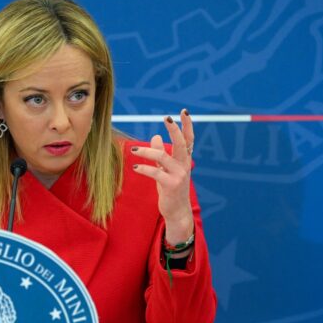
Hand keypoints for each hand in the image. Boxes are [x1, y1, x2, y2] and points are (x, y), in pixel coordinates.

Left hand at [131, 109, 193, 244]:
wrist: (177, 211)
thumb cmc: (170, 188)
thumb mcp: (165, 169)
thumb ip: (161, 153)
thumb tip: (156, 136)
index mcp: (184, 160)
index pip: (188, 139)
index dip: (187, 125)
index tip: (184, 112)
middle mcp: (184, 165)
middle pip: (181, 143)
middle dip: (174, 130)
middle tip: (166, 118)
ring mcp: (179, 175)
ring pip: (163, 157)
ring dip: (147, 151)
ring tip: (133, 149)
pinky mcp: (171, 185)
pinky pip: (156, 173)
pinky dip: (144, 169)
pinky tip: (135, 168)